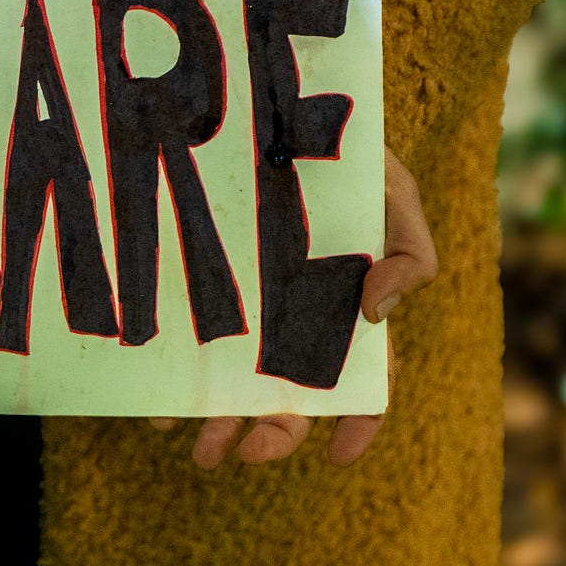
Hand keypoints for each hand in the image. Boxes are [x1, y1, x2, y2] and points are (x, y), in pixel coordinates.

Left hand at [165, 149, 436, 468]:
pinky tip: (156, 402)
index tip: (338, 454)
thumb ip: (409, 251)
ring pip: (233, 381)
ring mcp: (245, 309)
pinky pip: (183, 345)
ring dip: (217, 423)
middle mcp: (294, 320)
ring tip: (197, 450)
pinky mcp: (199, 291)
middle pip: (291, 393)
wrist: (277, 110)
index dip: (357, 420)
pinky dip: (171, 380)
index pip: (364, 379)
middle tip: (248, 455)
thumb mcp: (394, 194)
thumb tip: (378, 313)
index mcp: (346, 309)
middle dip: (273, 432)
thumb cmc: (348, 161)